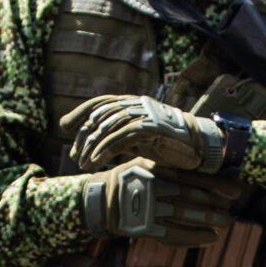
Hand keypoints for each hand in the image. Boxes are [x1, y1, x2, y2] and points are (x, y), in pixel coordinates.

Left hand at [59, 95, 227, 173]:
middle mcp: (137, 105)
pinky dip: (105, 150)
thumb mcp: (138, 139)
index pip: (101, 103)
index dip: (81, 112)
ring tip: (83, 163)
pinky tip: (96, 162)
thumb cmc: (169, 145)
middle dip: (83, 136)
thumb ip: (118, 136)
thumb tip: (93, 142)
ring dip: (92, 146)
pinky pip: (121, 137)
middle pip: (101, 115)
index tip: (65, 126)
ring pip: (109, 126)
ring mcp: (145, 114)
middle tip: (75, 155)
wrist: (200, 147)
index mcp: (133, 103)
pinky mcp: (151, 127)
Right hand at [81, 158, 231, 246]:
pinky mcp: (143, 227)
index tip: (235, 191)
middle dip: (213, 204)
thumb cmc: (131, 179)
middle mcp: (151, 187)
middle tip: (231, 210)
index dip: (215, 184)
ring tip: (224, 223)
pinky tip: (210, 237)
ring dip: (207, 220)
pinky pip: (172, 234)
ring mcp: (146, 208)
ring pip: (183, 215)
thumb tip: (205, 165)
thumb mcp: (147, 162)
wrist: (100, 201)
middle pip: (189, 196)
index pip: (190, 176)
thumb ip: (172, 163)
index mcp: (154, 168)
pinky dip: (193, 236)